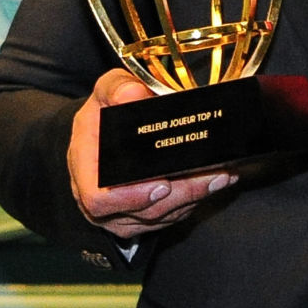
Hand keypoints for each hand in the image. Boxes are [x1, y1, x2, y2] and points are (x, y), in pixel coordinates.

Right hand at [67, 69, 238, 239]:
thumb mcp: (103, 93)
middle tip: (212, 174)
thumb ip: (116, 88)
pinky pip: (173, 216)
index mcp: (85, 173)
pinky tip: (218, 179)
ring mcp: (124, 215)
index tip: (161, 184)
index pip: (99, 199)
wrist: (101, 139)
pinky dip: (198, 199)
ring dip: (196, 196)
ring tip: (222, 174)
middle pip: (144, 211)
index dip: (130, 197)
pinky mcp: (146, 219)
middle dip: (183, 193)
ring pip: (164, 216)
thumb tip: (134, 94)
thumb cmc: (102, 117)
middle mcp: (103, 202)